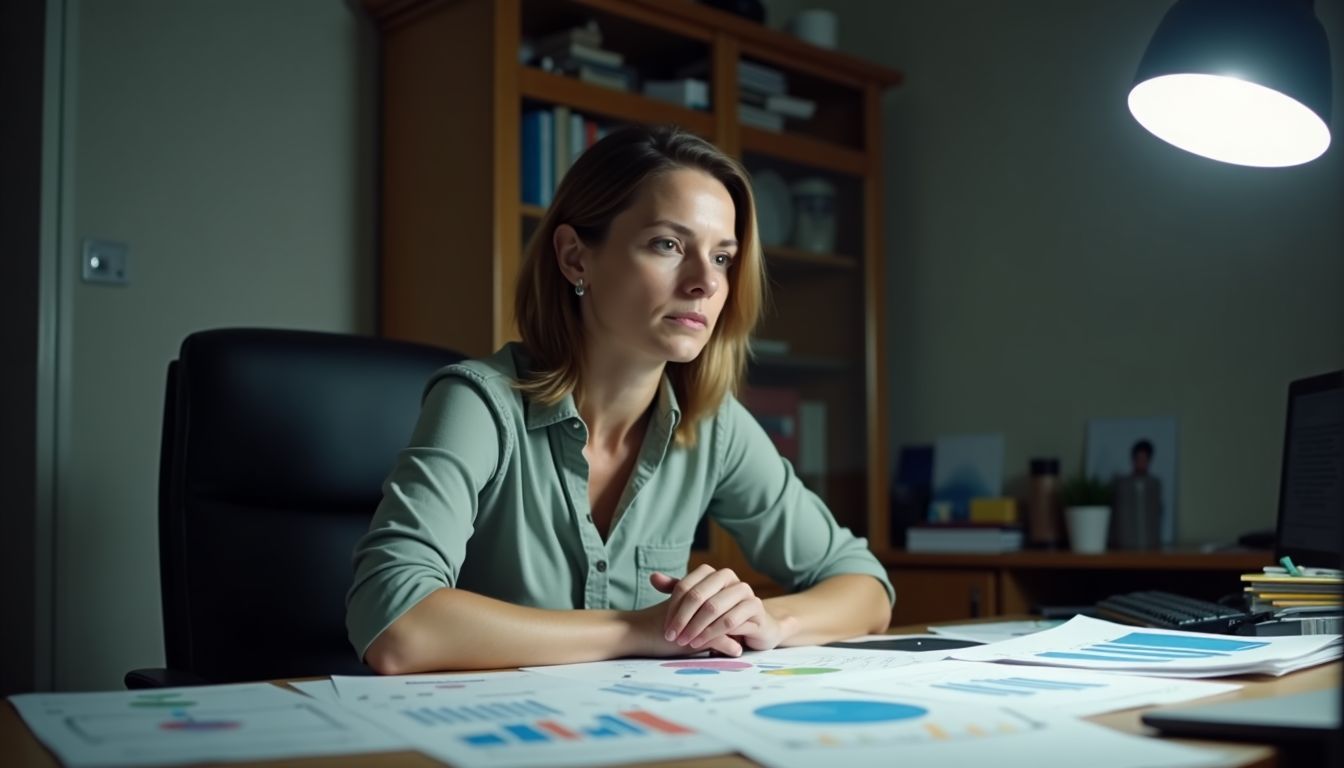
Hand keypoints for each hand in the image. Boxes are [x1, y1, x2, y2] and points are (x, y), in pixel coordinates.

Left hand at [649, 566, 797, 655]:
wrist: (757, 626)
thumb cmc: (724, 614)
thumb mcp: (701, 602)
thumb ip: (679, 590)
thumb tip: (653, 577)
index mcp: (713, 573)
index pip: (685, 586)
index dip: (673, 608)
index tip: (666, 628)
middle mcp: (729, 578)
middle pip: (698, 596)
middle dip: (683, 619)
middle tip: (672, 638)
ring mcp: (744, 592)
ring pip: (714, 608)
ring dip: (697, 628)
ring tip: (686, 643)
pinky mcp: (756, 608)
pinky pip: (731, 621)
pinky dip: (713, 634)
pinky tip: (703, 644)